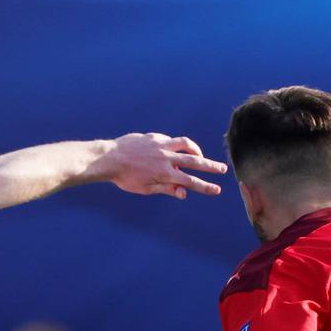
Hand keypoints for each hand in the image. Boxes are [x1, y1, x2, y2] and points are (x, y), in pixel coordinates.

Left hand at [98, 133, 226, 199]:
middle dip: (210, 166)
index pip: (190, 182)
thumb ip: (166, 189)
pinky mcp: (153, 137)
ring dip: (196, 149)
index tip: (217, 189)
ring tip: (199, 154)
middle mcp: (166, 158)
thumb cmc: (125, 177)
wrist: (109, 158)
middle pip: (195, 161)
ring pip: (185, 144)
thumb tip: (183, 193)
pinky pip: (169, 140)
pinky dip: (174, 146)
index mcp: (164, 174)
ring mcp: (161, 145)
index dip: (205, 187)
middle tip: (222, 169)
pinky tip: (171, 151)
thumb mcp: (145, 188)